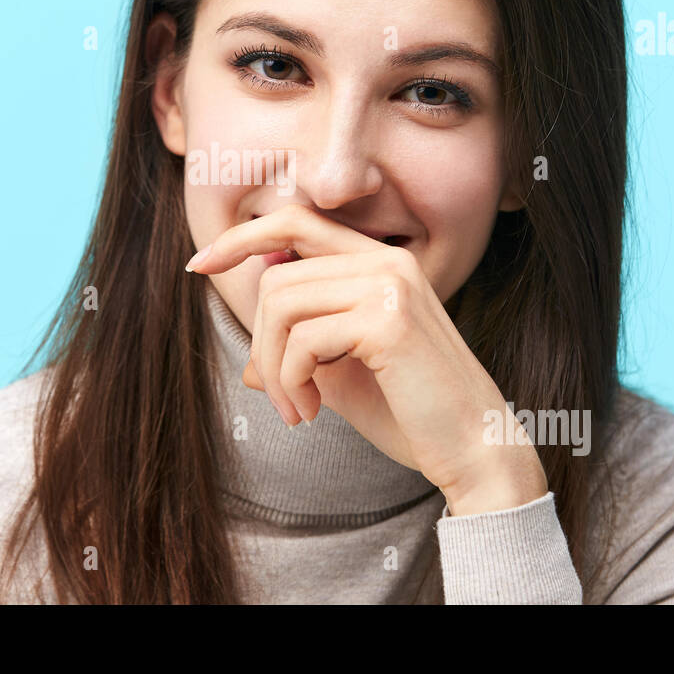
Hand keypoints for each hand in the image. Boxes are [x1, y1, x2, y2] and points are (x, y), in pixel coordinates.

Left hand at [184, 203, 548, 514]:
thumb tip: (246, 366)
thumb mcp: (341, 380)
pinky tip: (312, 413)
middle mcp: (387, 262)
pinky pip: (303, 340)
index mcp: (381, 264)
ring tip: (295, 410)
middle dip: (260, 343)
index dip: (241, 237)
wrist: (474, 451)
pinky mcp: (388, 321)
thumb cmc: (411, 416)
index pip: (296, 222)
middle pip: (276, 279)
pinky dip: (292, 381)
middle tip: (279, 396)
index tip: (199, 264)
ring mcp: (390, 286)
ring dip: (273, 369)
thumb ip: (299, 357)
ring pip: (281, 306)